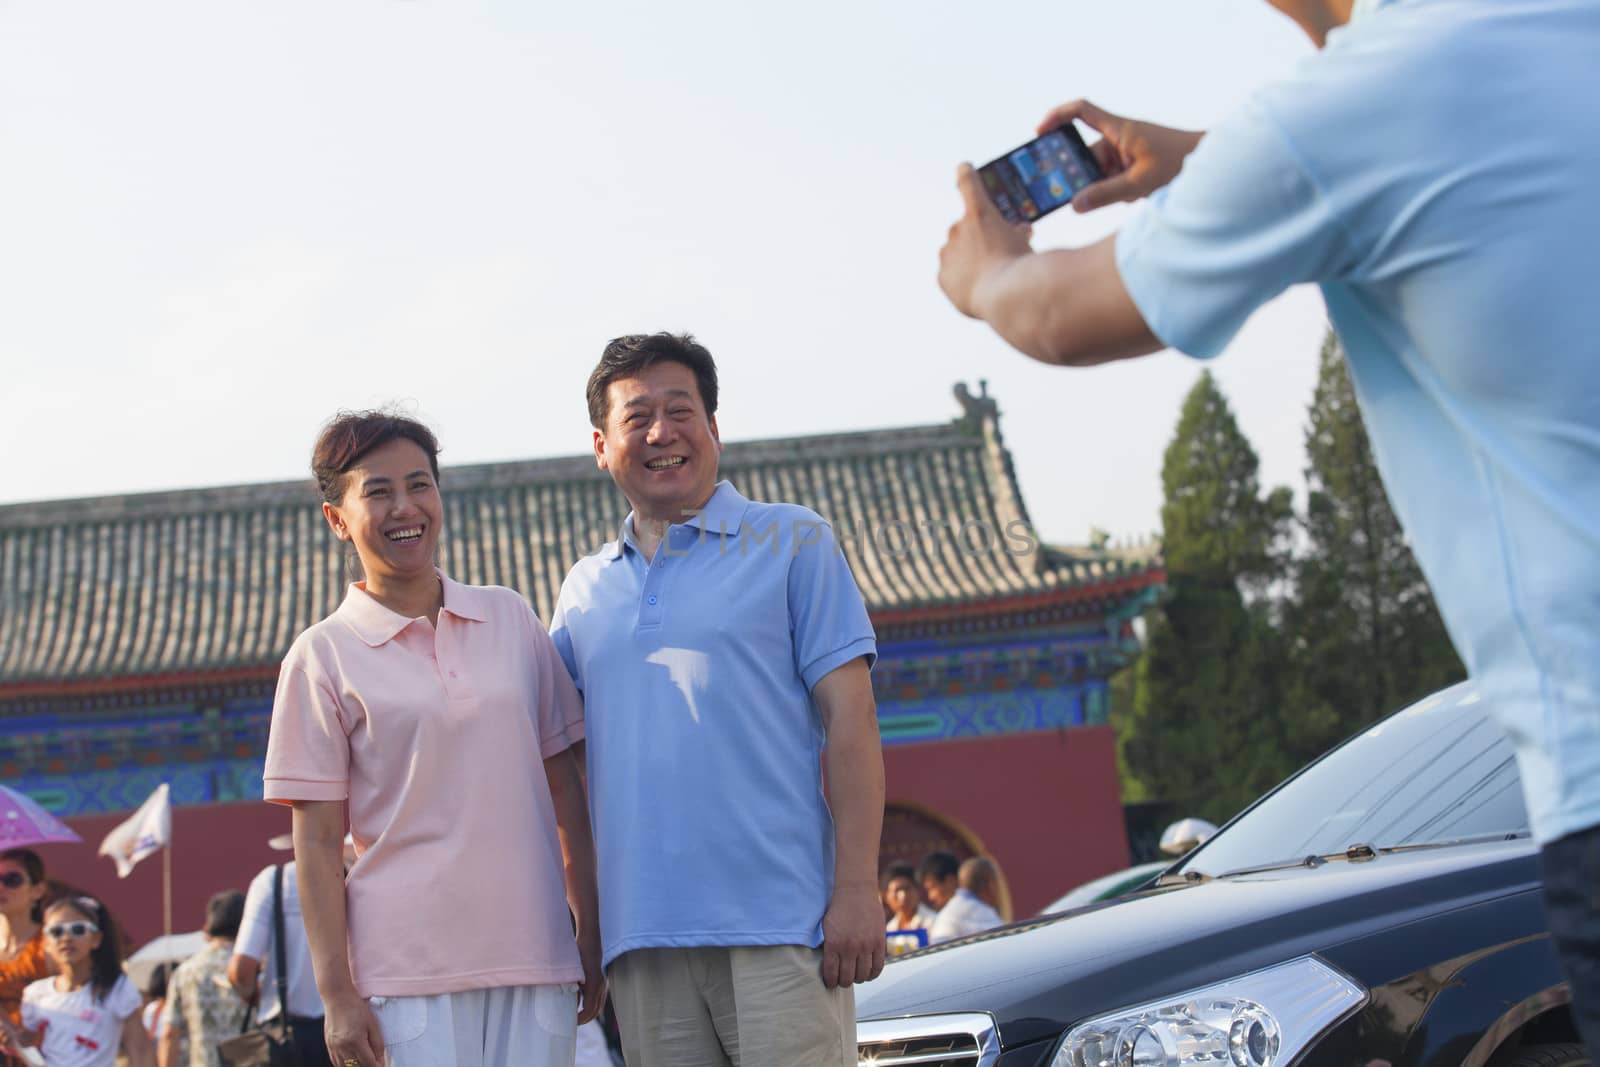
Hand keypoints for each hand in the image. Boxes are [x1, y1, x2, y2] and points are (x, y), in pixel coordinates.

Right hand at [322, 991, 384, 1066]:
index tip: (382, 1065)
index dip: (377, 1066)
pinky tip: (353, 1063)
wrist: (337, 997)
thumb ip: (377, 1044)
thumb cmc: (357, 1008)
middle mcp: (342, 1047)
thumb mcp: (372, 1024)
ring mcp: (333, 1047)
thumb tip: (381, 1060)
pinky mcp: (328, 1046)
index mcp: (355, 1041)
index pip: (368, 1063)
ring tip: (365, 1062)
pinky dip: (345, 1065)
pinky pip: (337, 1063)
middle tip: (374, 1062)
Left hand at [575, 928, 607, 1024]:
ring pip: (598, 1006)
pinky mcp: (601, 981)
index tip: (570, 1022)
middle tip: (572, 1024)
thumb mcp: (572, 973)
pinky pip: (597, 999)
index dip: (580, 1019)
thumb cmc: (579, 955)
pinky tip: (579, 1005)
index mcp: (593, 985)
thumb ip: (570, 989)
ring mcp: (602, 984)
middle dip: (584, 1019)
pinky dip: (590, 1005)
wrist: (590, 942)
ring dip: (588, 1013)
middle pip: (595, 1011)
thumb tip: (566, 1004)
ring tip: (576, 1017)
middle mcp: (600, 986)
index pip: (588, 1009)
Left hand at [821, 884, 886, 988]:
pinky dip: (873, 974)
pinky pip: (877, 967)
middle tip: (843, 979)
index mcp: (834, 944)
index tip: (831, 983)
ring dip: (858, 979)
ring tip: (855, 975)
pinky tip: (868, 973)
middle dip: (843, 982)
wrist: (856, 891)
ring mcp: (866, 946)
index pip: (831, 974)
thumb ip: (828, 948)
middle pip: (847, 978)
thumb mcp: (826, 928)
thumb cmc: (838, 909)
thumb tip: (829, 968)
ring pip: (863, 976)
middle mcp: (850, 947)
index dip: (831, 982)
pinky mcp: (879, 943)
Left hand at [938, 163, 1032, 320]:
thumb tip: (1021, 231)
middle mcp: (957, 227)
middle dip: (979, 236)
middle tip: (994, 249)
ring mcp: (947, 252)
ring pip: (956, 251)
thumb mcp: (1024, 242)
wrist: (1006, 295)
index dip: (966, 174)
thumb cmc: (1019, 264)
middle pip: (965, 227)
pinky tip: (976, 286)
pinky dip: (961, 278)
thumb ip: (1018, 233)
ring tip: (988, 274)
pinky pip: (951, 274)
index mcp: (979, 211)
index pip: (968, 181)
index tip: (963, 168)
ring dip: (969, 257)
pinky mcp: (943, 276)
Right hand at [1037, 99, 1203, 211]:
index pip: (1081, 111)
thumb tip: (1074, 205)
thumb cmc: (1182, 163)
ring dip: (1101, 189)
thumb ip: (1105, 195)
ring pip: (1098, 173)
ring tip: (1115, 199)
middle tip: (1065, 192)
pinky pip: (1112, 181)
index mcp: (1120, 129)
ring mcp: (1127, 154)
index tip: (1039, 133)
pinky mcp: (1134, 168)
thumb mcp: (1141, 183)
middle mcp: (1120, 139)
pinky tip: (1130, 200)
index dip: (1057, 117)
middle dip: (1077, 175)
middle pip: (1084, 154)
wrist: (1215, 167)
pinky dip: (1115, 193)